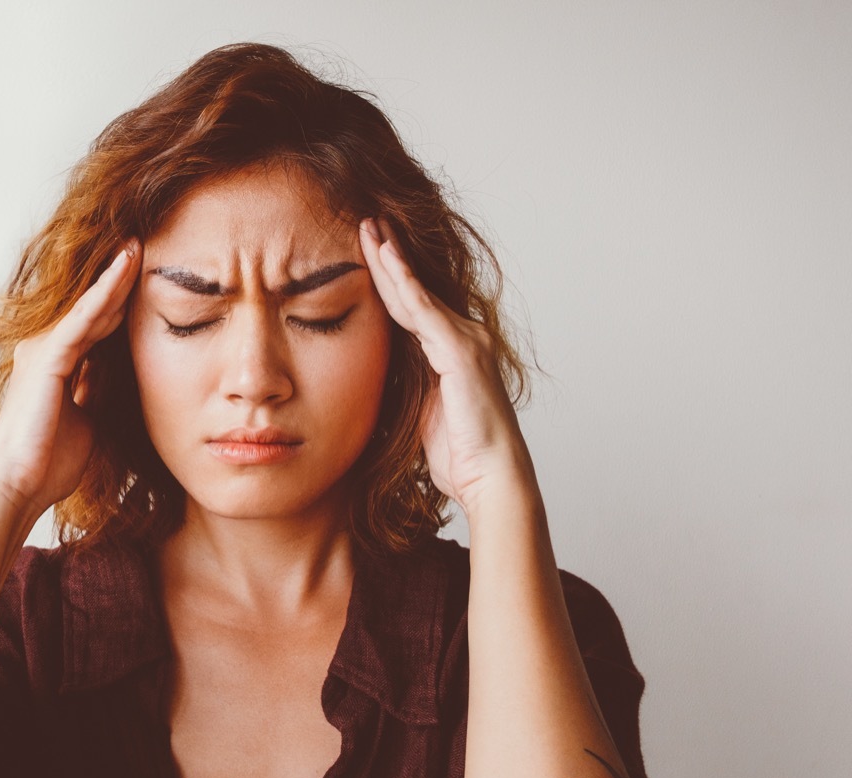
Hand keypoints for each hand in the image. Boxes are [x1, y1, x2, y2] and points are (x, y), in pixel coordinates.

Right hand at [0, 240, 141, 514]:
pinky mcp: (47, 360)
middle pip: (93, 307)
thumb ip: (101, 387)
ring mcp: (45, 351)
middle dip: (120, 279)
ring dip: (114, 277)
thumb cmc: (51, 459)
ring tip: (138, 246)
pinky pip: (81, 321)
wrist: (20, 486)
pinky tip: (122, 274)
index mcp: (60, 363)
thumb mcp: (90, 416)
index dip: (123, 299)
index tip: (150, 274)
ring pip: (88, 307)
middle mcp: (49, 350)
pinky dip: (103, 296)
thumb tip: (122, 370)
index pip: (98, 323)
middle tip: (145, 244)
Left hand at [359, 219, 535, 514]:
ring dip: (390, 258)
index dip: (386, 278)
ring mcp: (465, 341)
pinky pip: (425, 311)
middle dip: (387, 255)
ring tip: (370, 227)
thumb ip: (405, 386)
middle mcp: (461, 337)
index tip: (365, 250)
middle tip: (365, 221)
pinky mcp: (461, 352)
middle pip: (411, 290)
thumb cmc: (459, 455)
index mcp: (448, 351)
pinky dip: (404, 283)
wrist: (490, 478)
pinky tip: (387, 258)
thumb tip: (376, 378)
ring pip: (416, 292)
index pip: (408, 306)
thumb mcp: (419, 411)